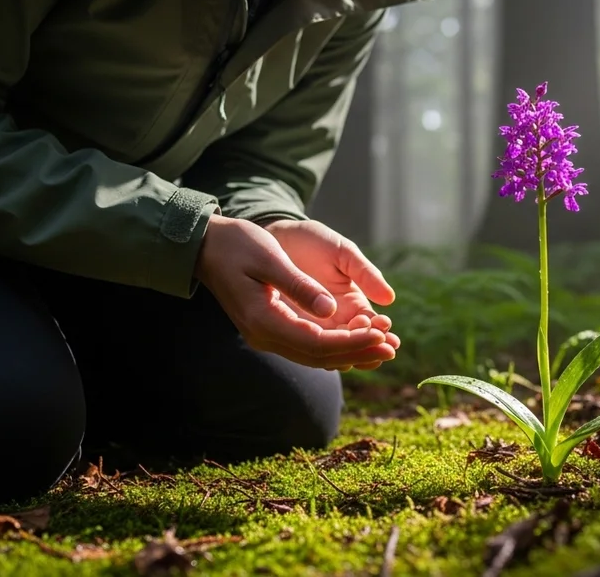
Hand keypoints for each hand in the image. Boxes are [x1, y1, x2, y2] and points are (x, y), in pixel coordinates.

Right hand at [194, 216, 394, 369]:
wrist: (207, 246)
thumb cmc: (238, 244)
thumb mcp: (270, 258)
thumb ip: (299, 286)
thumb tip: (330, 310)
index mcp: (263, 319)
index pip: (316, 342)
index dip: (351, 342)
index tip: (381, 335)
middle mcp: (264, 335)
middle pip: (318, 356)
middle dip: (357, 352)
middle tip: (392, 348)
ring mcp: (265, 335)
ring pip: (314, 355)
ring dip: (349, 353)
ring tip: (382, 348)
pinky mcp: (271, 328)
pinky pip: (307, 345)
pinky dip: (334, 346)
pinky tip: (357, 341)